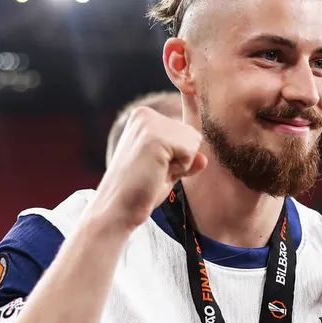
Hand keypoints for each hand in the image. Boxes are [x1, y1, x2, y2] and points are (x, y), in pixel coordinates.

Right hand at [93, 107, 205, 231]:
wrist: (117, 208)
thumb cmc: (141, 191)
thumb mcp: (167, 169)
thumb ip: (186, 158)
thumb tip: (203, 159)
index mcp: (143, 117)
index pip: (186, 131)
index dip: (177, 157)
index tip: (152, 167)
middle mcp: (144, 114)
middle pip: (193, 134)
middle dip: (181, 160)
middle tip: (154, 173)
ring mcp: (149, 123)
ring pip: (194, 141)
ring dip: (182, 165)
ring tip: (154, 173)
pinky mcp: (155, 137)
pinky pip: (191, 152)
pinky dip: (181, 168)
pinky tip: (158, 173)